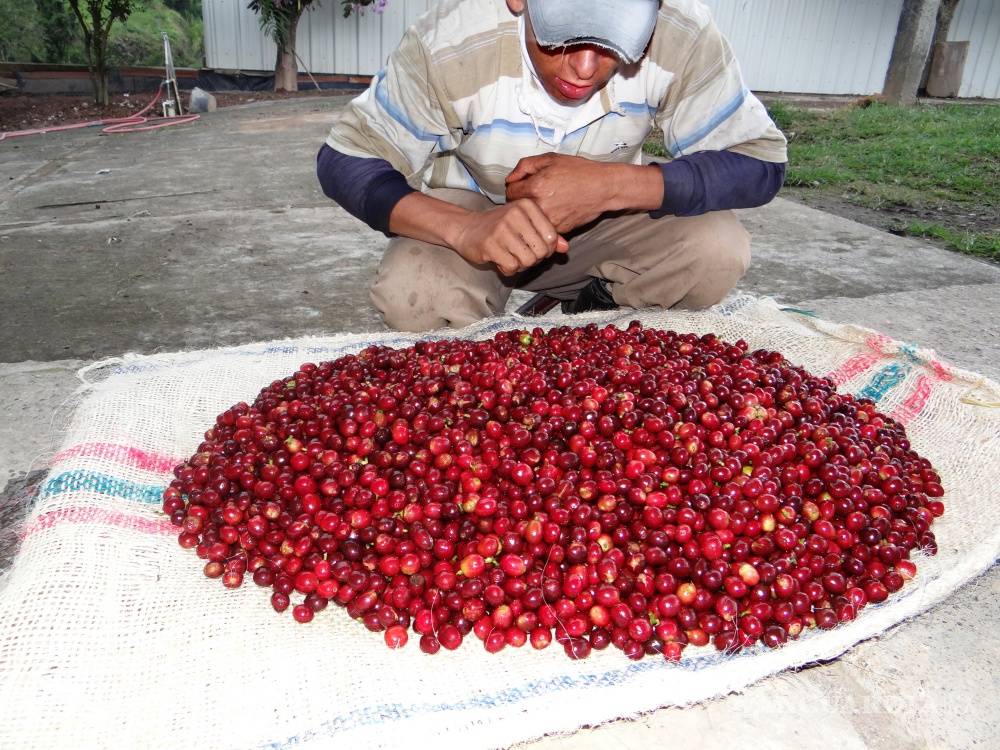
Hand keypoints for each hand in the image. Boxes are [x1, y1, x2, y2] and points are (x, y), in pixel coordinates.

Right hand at [451, 199, 568, 275]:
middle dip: (534, 259)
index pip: (551, 236)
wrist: (466, 228)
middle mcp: (515, 214)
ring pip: (528, 261)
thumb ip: (547, 235)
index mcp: (527, 206)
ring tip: (511, 257)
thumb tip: (565, 248)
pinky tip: (501, 260)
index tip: (534, 247)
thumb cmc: (499, 227)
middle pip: (541, 251)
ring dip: (521, 265)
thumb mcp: (525, 225)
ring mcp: (502, 229)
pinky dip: (508, 269)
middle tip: (522, 254)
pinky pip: (512, 267)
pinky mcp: (490, 245)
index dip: (546, 249)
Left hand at [505, 153, 613, 233]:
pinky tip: (555, 210)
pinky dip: (544, 221)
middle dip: (521, 201)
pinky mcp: (558, 230)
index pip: (509, 192)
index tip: (523, 185)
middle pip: (516, 208)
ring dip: (531, 213)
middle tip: (534, 194)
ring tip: (545, 202)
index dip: (515, 187)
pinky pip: (542, 227)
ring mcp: (549, 220)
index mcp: (536, 187)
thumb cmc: (580, 171)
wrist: (604, 188)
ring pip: (528, 220)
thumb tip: (510, 178)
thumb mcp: (551, 159)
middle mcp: (540, 206)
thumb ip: (525, 166)